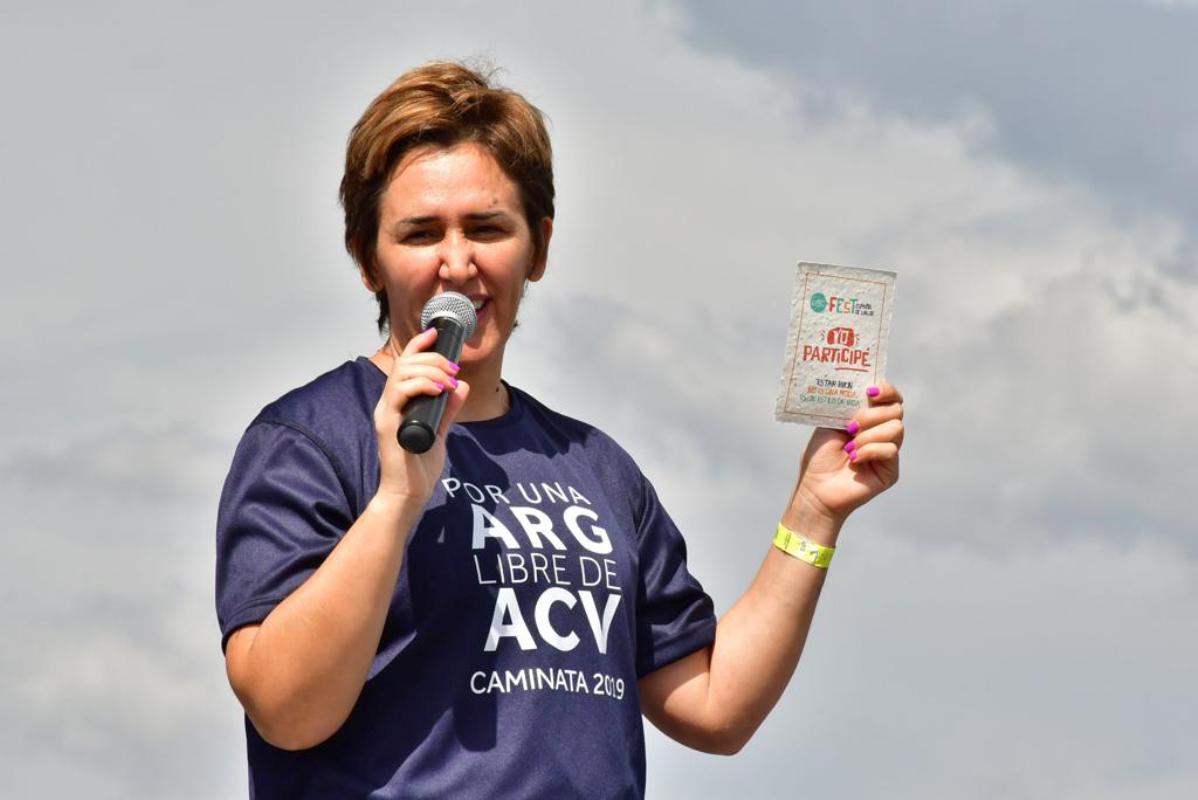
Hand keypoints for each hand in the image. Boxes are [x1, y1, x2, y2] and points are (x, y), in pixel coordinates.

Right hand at [373, 328, 470, 504]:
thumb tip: (461, 386)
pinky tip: (439, 390)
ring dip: (430, 370)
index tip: (436, 334)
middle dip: (433, 358)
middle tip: (453, 369)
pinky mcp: (388, 425)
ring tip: (449, 381)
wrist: (408, 494)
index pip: (405, 362)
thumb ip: (449, 408)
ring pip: (402, 373)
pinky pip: (399, 393)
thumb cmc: (418, 466)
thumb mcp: (440, 430)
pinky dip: (420, 385)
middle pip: (405, 362)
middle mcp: (389, 403)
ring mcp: (387, 412)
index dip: (419, 344)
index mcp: (399, 401)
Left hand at [790, 382, 903, 522]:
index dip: (886, 391)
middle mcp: (882, 432)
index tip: (870, 392)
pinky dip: (870, 451)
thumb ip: (849, 406)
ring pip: (896, 429)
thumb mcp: (831, 423)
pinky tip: (854, 459)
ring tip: (849, 447)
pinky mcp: (891, 470)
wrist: (816, 488)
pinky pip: (890, 450)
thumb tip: (865, 388)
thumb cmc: (819, 457)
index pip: (891, 398)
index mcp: (870, 418)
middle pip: (896, 410)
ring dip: (869, 435)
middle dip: (871, 415)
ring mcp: (888, 451)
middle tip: (850, 426)